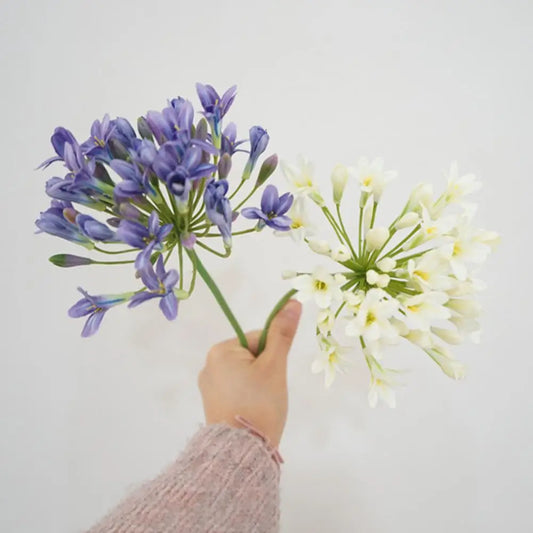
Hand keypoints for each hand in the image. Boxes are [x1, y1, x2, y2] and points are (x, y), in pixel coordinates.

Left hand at [197, 299, 301, 447]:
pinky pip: (236, 390)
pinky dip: (248, 396)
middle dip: (265, 371)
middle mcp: (208, 364)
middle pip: (251, 356)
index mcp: (220, 351)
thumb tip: (293, 302)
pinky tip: (252, 411)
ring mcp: (208, 386)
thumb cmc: (259, 403)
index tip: (273, 377)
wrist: (241, 452)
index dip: (273, 356)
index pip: (258, 339)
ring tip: (261, 405)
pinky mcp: (211, 404)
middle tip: (269, 394)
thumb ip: (283, 333)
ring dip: (258, 384)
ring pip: (245, 374)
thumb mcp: (275, 366)